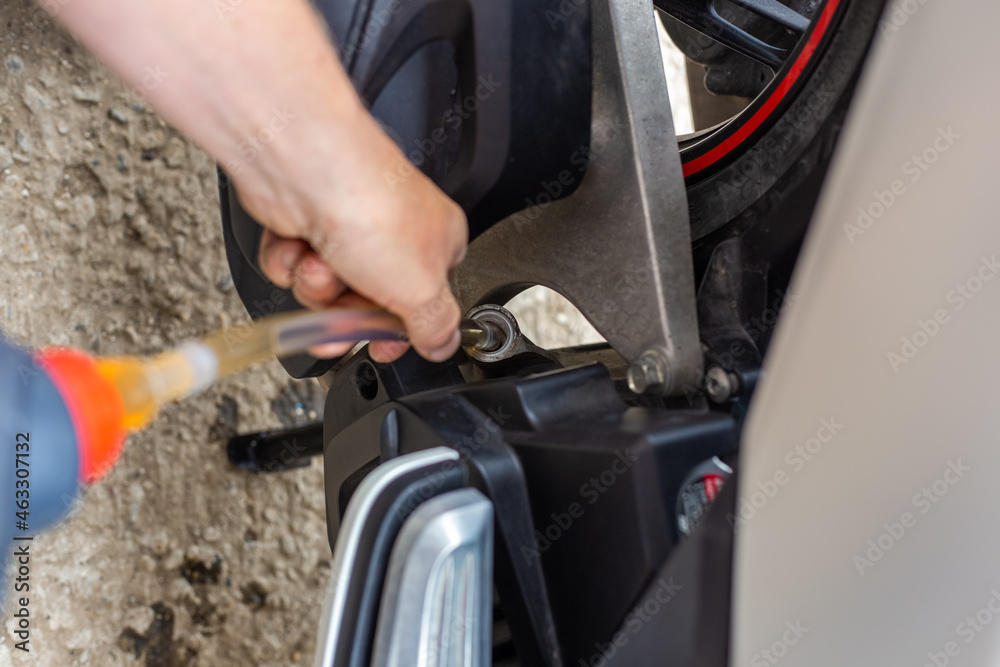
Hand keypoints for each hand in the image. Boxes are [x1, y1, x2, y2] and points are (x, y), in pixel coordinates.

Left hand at [240, 101, 467, 362]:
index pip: (423, 305)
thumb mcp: (423, 291)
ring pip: (326, 289)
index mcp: (437, 245)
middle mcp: (394, 234)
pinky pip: (294, 267)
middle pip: (367, 303)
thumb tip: (444, 346)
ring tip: (319, 263)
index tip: (381, 346)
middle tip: (342, 309)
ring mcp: (347, 227)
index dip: (397, 331)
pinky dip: (290, 262)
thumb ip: (437, 326)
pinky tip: (298, 245)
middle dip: (346, 311)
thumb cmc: (372, 208)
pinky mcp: (304, 222)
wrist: (306, 168)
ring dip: (316, 286)